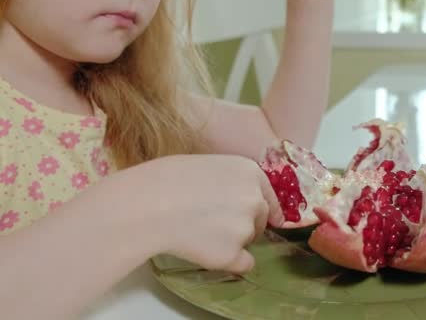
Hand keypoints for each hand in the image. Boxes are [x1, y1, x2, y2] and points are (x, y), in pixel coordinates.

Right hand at [134, 155, 283, 273]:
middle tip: (213, 223)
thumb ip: (232, 182)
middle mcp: (255, 198)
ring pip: (249, 241)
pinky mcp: (233, 253)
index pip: (270, 196)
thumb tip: (240, 200)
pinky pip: (243, 264)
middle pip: (262, 219)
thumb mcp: (210, 166)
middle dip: (245, 224)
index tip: (272, 219)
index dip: (267, 209)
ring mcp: (246, 227)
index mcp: (250, 172)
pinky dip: (229, 262)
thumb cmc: (168, 181)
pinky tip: (205, 251)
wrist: (149, 204)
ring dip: (232, 241)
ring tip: (198, 231)